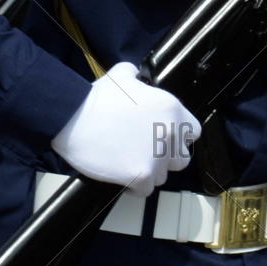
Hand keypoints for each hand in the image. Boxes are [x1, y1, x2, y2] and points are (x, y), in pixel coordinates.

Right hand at [50, 62, 198, 196]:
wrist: (73, 117)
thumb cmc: (96, 98)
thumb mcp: (121, 75)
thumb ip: (135, 75)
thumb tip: (136, 74)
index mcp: (171, 109)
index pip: (193, 132)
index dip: (178, 136)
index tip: (164, 137)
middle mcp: (170, 133)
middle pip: (180, 158)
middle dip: (165, 158)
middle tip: (144, 152)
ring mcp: (157, 156)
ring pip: (163, 176)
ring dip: (148, 172)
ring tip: (128, 161)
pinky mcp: (140, 174)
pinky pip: (145, 190)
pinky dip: (134, 186)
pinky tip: (122, 175)